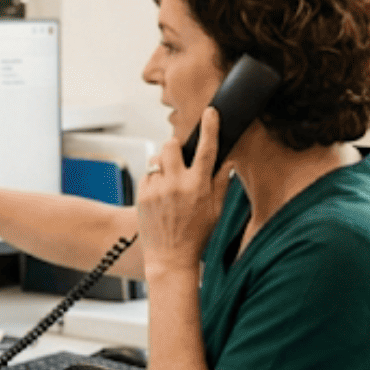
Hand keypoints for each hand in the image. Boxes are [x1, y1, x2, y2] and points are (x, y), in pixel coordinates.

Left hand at [137, 106, 227, 278]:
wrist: (170, 257)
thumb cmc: (196, 236)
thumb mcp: (216, 211)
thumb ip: (221, 183)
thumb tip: (227, 161)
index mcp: (199, 186)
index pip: (207, 149)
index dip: (210, 127)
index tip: (210, 112)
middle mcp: (177, 184)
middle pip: (171, 145)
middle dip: (175, 147)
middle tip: (180, 160)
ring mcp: (157, 189)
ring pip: (157, 160)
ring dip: (164, 166)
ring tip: (170, 185)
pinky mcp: (142, 194)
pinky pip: (147, 175)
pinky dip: (154, 180)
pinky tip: (160, 197)